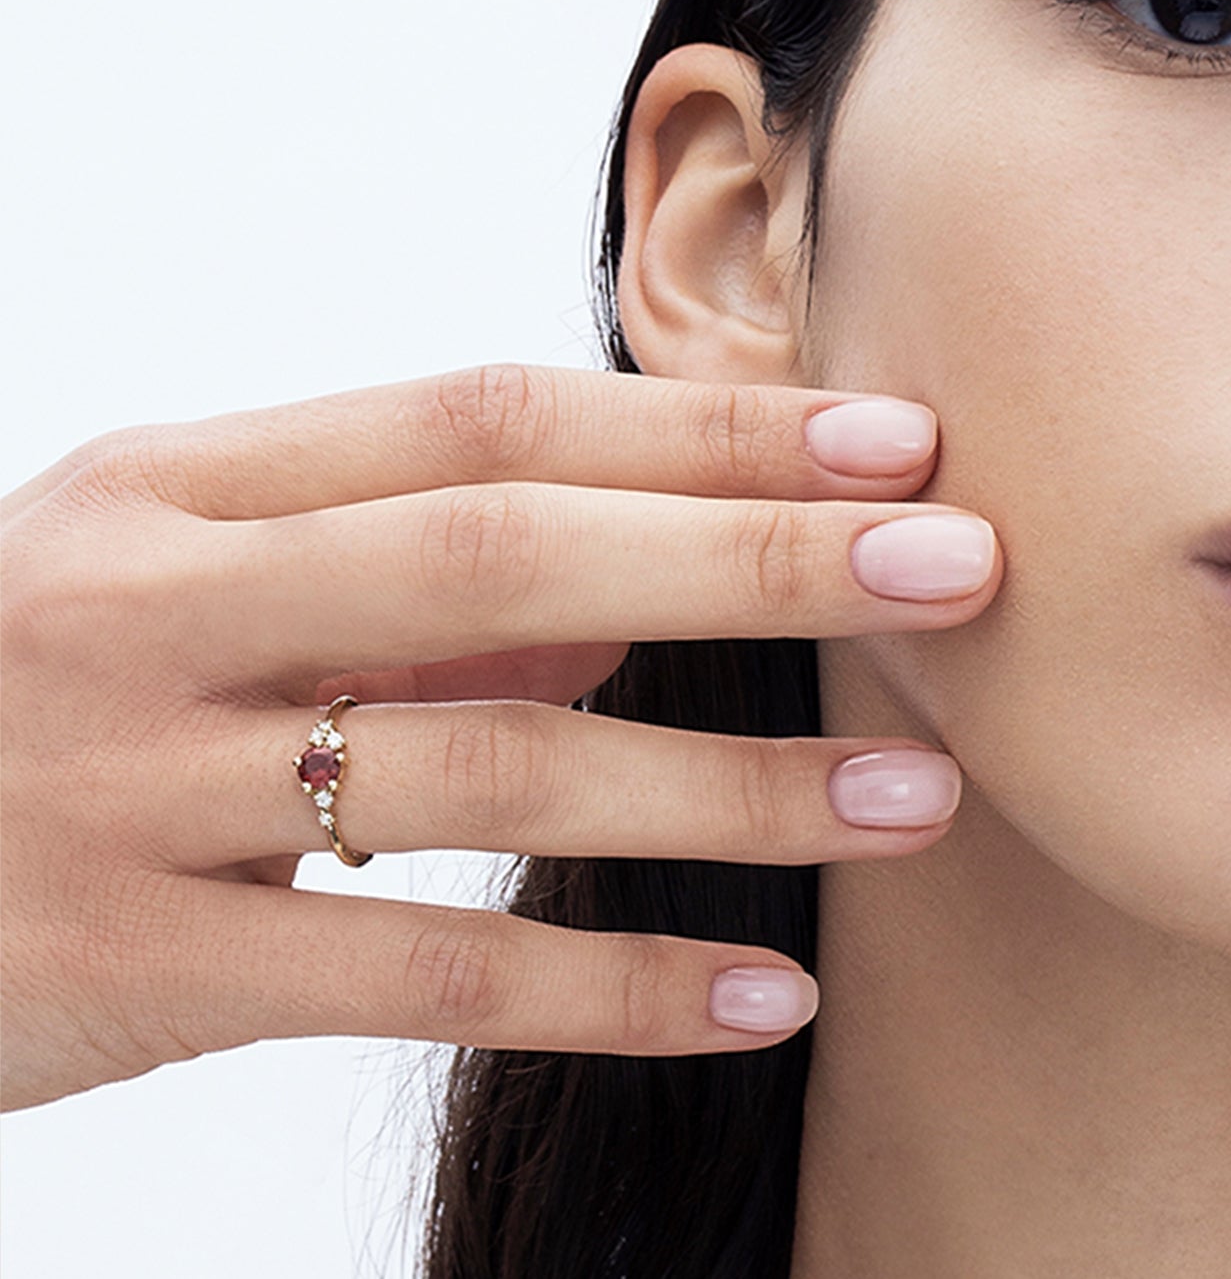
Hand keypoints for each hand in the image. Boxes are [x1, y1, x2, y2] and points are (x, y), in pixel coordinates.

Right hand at [0, 364, 1000, 1110]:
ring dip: (729, 782)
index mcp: (190, 481)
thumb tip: (632, 605)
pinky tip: (765, 990)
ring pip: (492, 760)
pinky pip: (422, 969)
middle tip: (962, 566)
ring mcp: (141, 779)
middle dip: (755, 555)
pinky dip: (610, 977)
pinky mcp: (134, 960)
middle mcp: (165, 600)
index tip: (887, 439)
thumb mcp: (192, 585)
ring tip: (915, 796)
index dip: (697, 426)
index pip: (491, 415)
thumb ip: (405, 580)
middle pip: (513, 548)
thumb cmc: (35, 688)